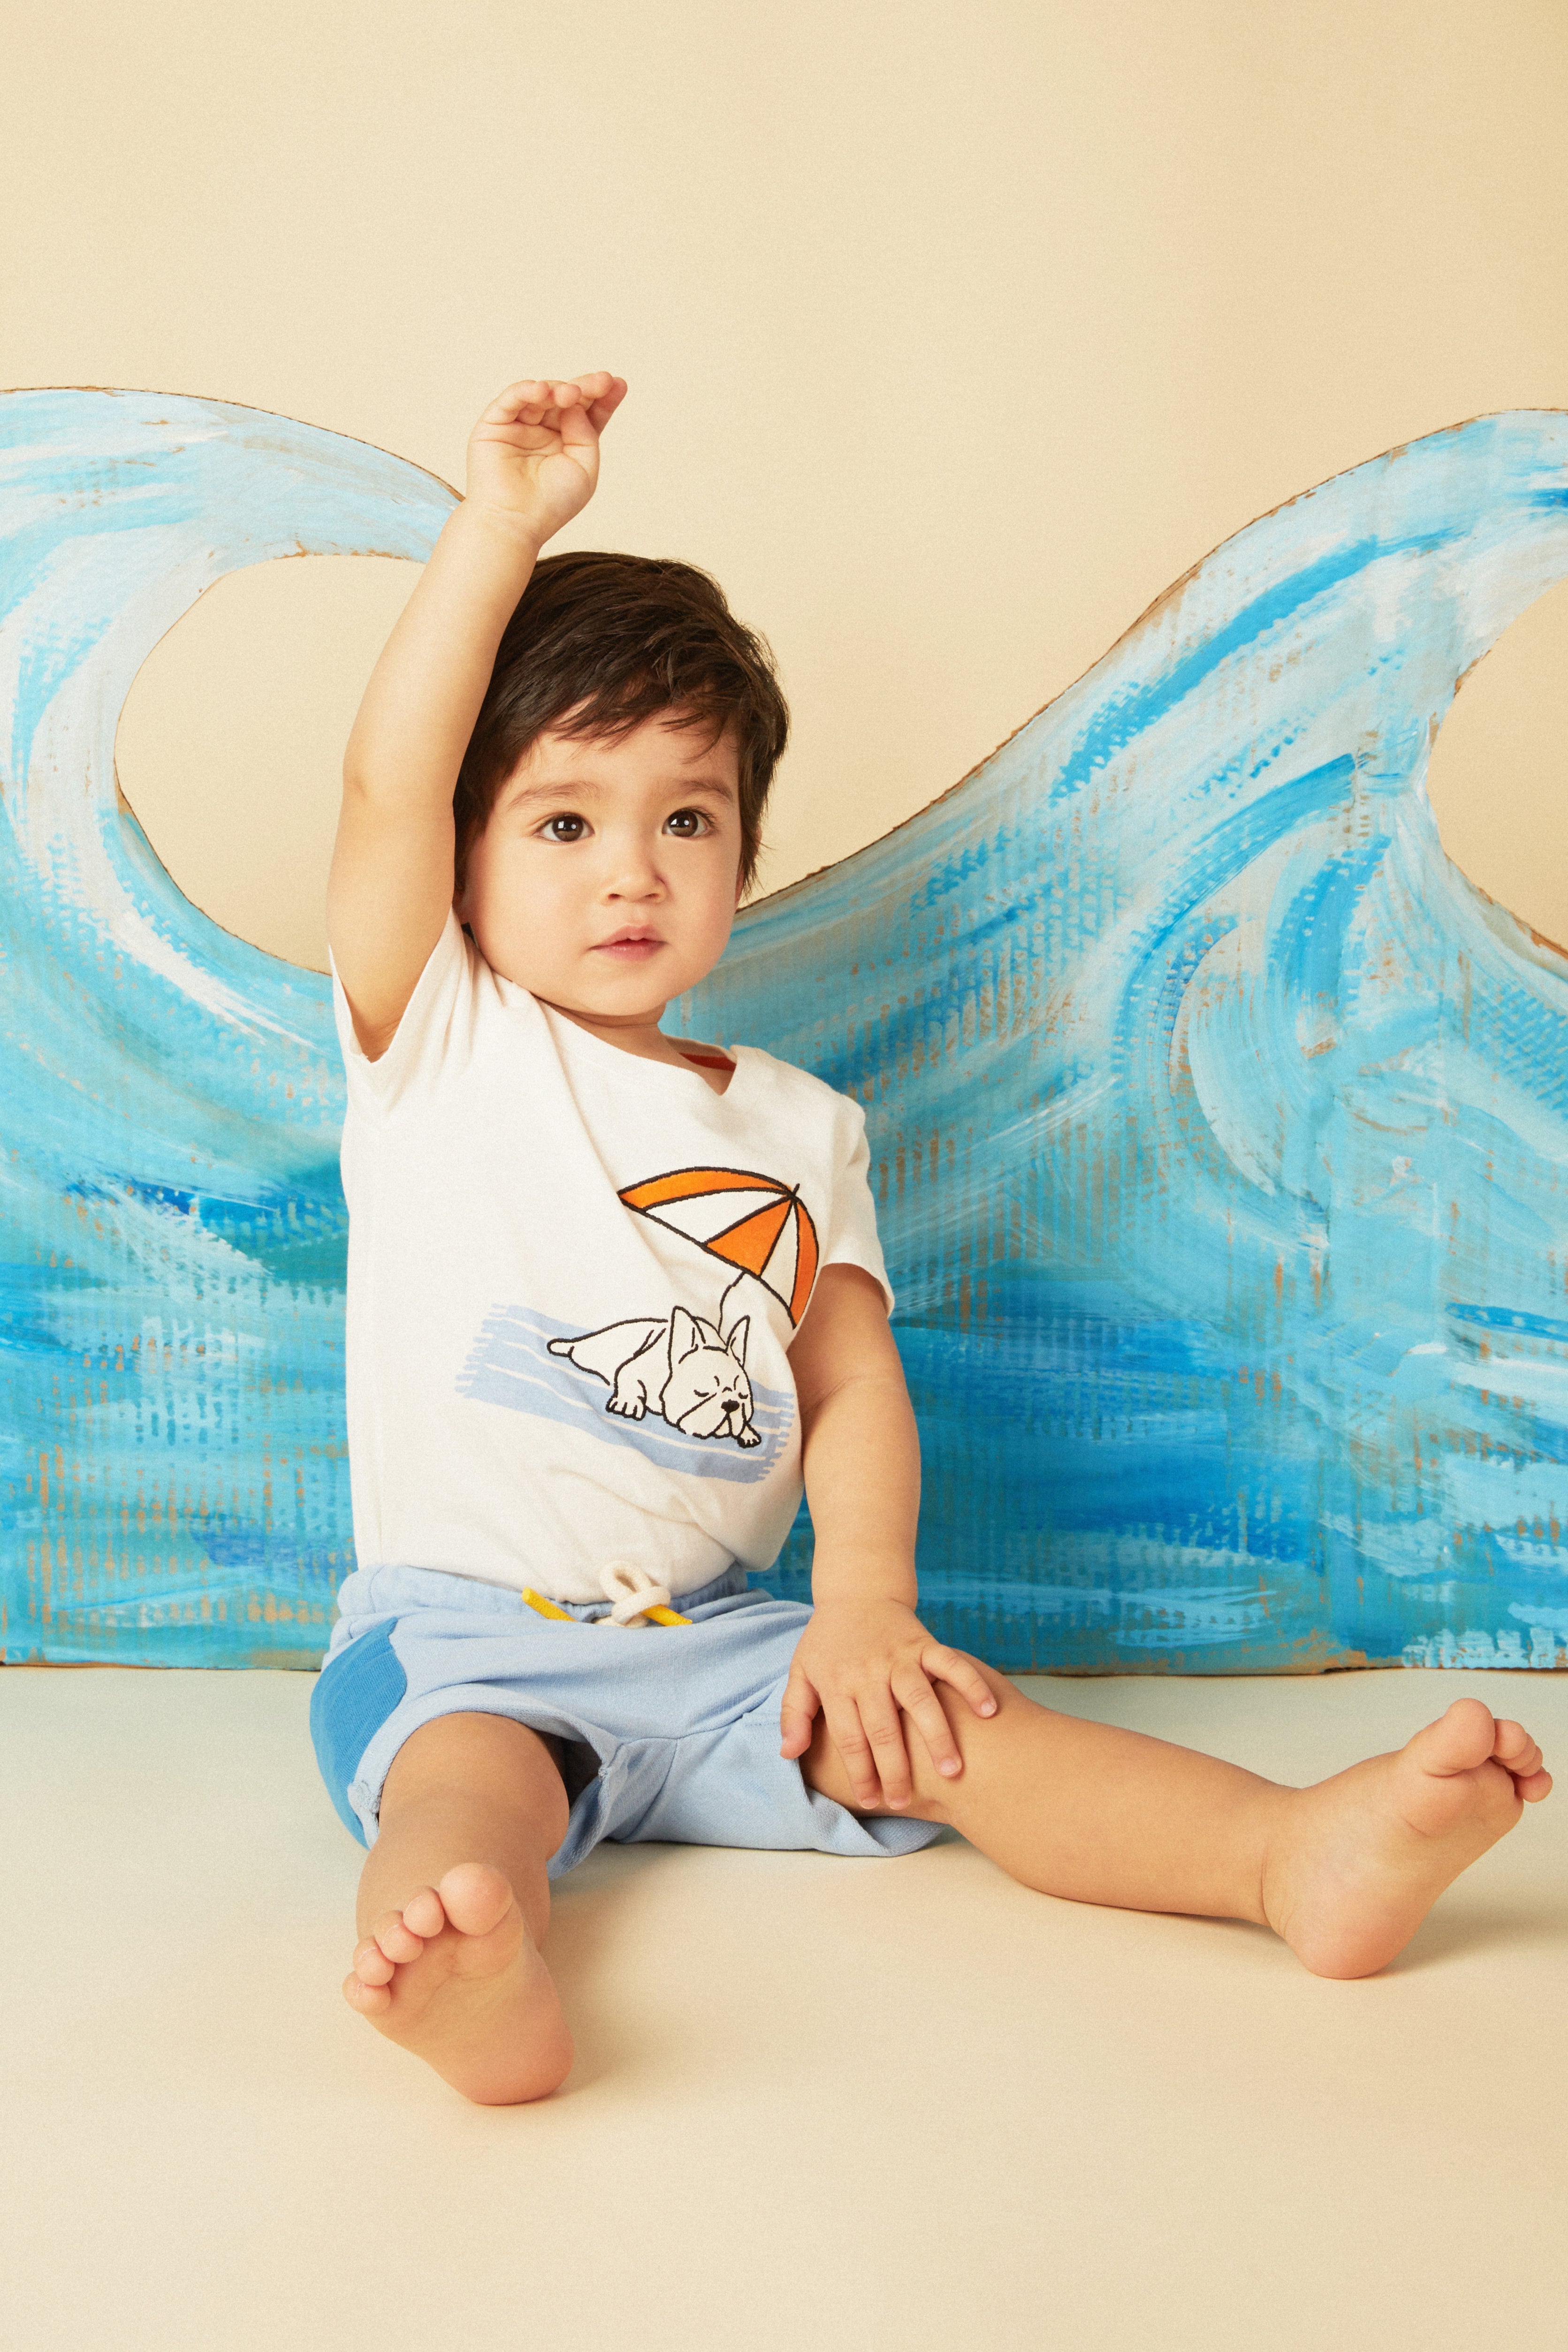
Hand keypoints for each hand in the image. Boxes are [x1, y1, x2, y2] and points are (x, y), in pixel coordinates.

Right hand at [465, 372, 627, 547]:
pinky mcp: (494, 425)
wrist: (514, 523)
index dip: (602, 398)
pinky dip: (526, 391)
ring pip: (541, 395)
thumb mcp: (585, 468)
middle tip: (601, 381)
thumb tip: (575, 402)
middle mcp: (543, 432)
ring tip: (571, 394)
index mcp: (566, 444)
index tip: (618, 383)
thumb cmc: (551, 504)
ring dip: (558, 390)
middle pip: (566, 400)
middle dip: (585, 388)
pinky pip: (511, 400)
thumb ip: (587, 433)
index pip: (587, 414)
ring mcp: (519, 427)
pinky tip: (542, 390)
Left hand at [779, 1595, 997, 1810]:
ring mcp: (899, 1657)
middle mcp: (869, 1672)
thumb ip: (794, 1713)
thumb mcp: (801, 1672)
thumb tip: (788, 1754)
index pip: (849, 1737)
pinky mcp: (924, 1643)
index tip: (872, 1800)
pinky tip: (989, 1710)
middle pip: (884, 1727)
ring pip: (920, 1699)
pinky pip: (951, 1664)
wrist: (857, 1591)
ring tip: (953, 1770)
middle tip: (905, 1800)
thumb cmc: (828, 1641)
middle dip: (895, 1768)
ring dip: (937, 1735)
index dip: (860, 1771)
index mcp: (838, 1683)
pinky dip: (971, 1684)